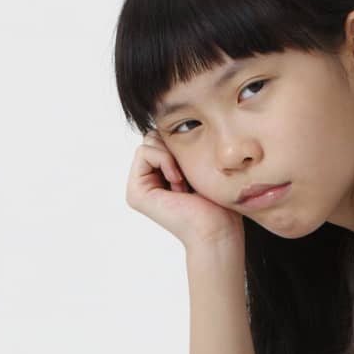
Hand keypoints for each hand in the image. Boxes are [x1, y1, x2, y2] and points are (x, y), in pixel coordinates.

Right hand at [126, 132, 244, 255]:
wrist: (218, 230)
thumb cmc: (218, 203)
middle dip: (173, 149)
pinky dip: (165, 160)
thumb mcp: (199, 165)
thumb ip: (180, 148)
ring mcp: (138, 189)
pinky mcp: (135, 192)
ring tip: (184, 184)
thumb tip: (168, 122)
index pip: (162, 138)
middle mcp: (146, 183)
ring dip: (171, 157)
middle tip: (188, 180)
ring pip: (148, 141)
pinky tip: (178, 182)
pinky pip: (145, 151)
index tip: (194, 173)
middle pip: (153, 136)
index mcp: (159, 178)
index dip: (180, 145)